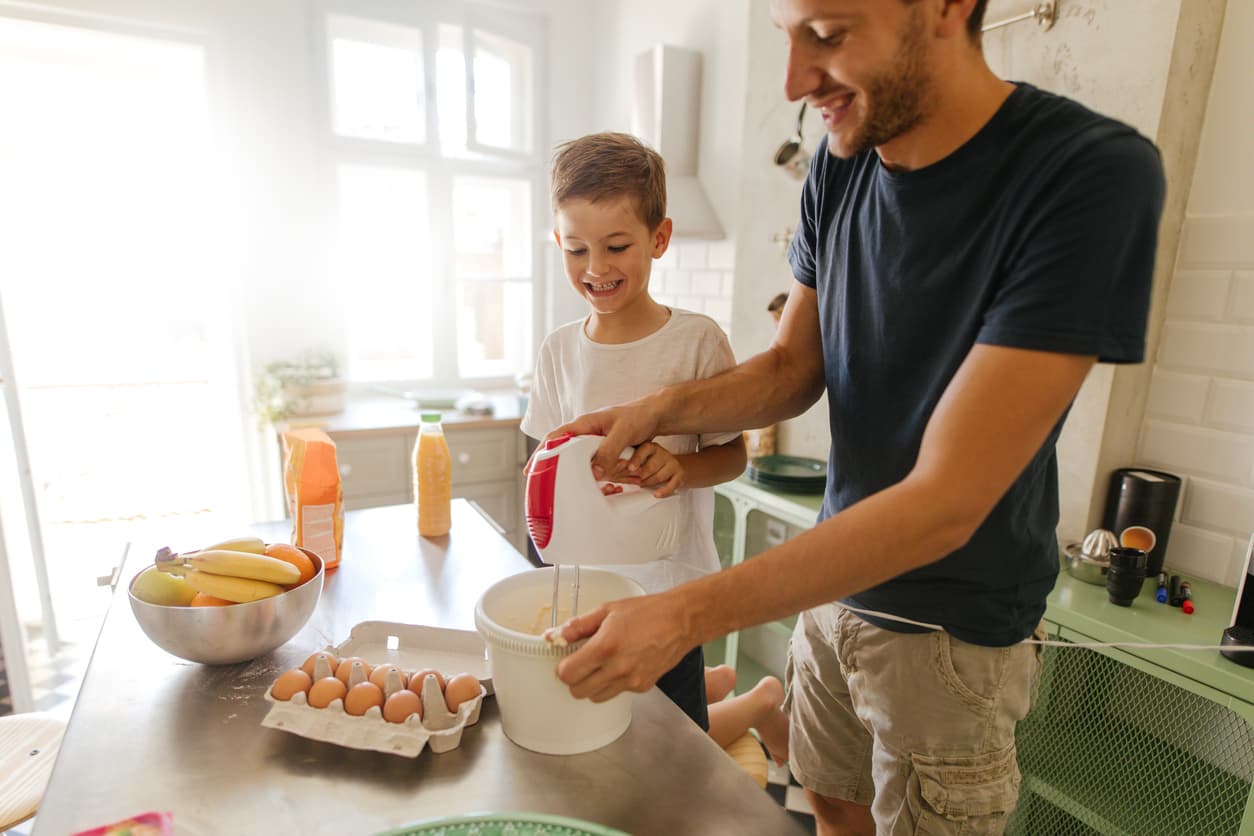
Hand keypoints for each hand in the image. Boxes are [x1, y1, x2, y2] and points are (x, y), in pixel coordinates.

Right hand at [550, 399, 662, 480]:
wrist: (655, 416)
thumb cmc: (638, 417)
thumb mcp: (622, 434)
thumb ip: (608, 451)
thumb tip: (595, 472)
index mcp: (584, 424)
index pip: (555, 438)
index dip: (541, 453)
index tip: (531, 468)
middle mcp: (586, 434)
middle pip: (563, 452)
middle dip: (555, 467)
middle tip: (545, 484)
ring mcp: (595, 443)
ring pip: (579, 461)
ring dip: (578, 473)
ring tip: (572, 486)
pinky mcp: (604, 451)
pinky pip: (594, 465)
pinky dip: (595, 474)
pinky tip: (596, 484)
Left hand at [553, 591, 694, 701]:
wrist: (681, 621)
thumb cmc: (647, 611)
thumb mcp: (607, 610)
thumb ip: (578, 626)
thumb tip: (555, 635)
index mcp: (605, 647)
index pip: (567, 674)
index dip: (562, 667)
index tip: (566, 660)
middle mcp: (617, 669)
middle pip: (578, 691)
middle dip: (575, 678)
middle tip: (581, 662)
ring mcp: (631, 681)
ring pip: (595, 697)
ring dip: (592, 684)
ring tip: (601, 664)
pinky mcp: (642, 687)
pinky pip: (616, 693)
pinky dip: (612, 683)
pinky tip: (620, 664)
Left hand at [602, 442, 683, 497]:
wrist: (673, 467)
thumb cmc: (647, 465)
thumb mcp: (634, 461)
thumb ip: (620, 464)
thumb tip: (601, 471)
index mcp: (648, 446)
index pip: (642, 451)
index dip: (635, 462)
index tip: (629, 469)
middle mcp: (660, 452)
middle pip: (649, 467)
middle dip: (640, 477)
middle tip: (634, 480)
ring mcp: (670, 462)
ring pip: (658, 477)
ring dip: (648, 484)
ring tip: (643, 484)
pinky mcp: (679, 473)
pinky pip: (672, 484)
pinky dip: (663, 491)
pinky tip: (656, 494)